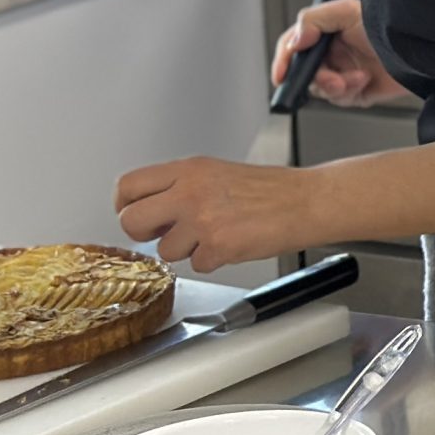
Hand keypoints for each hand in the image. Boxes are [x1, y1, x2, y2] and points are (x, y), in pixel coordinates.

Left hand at [115, 158, 314, 271]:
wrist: (308, 201)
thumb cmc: (272, 189)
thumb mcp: (218, 172)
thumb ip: (181, 186)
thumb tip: (154, 210)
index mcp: (189, 170)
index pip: (129, 185)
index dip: (126, 205)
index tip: (134, 212)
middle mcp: (190, 192)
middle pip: (131, 221)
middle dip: (143, 234)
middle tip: (163, 232)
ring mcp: (202, 220)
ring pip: (164, 250)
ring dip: (186, 250)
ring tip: (214, 235)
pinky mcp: (217, 246)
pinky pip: (197, 265)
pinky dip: (213, 260)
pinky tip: (232, 244)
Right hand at [272, 0, 409, 108]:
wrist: (422, 46)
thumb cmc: (390, 23)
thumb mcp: (348, 11)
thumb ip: (314, 20)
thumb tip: (294, 40)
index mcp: (325, 32)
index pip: (293, 46)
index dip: (283, 61)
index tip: (281, 75)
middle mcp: (331, 52)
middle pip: (304, 73)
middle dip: (316, 79)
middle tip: (332, 79)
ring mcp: (343, 71)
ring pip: (320, 89)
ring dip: (335, 86)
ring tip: (354, 78)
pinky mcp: (357, 90)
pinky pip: (341, 99)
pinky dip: (350, 91)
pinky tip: (364, 80)